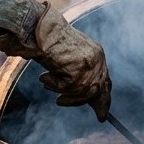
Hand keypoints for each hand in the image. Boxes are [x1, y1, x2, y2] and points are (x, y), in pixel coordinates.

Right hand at [28, 4, 111, 121]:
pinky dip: (53, 84)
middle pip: (96, 90)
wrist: (38, 28)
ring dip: (61, 91)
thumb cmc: (48, 41)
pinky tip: (44, 76)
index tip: (102, 116)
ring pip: (81, 92)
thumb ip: (80, 72)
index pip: (105, 80)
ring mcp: (89, 64)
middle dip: (84, 102)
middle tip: (68, 105)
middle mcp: (97, 58)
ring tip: (46, 83)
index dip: (104, 99)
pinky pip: (68, 88)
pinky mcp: (78, 69)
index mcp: (96, 53)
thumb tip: (87, 96)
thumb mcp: (69, 57)